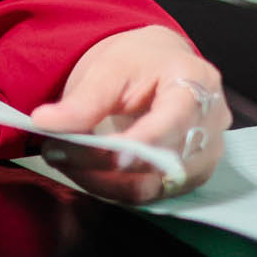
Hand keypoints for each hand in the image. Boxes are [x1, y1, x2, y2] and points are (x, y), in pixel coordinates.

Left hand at [29, 25, 229, 203]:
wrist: (157, 68)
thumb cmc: (139, 62)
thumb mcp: (110, 67)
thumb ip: (83, 100)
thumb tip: (46, 122)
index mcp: (197, 83)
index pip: (173, 121)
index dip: (139, 144)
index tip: (98, 152)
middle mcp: (210, 126)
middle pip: (159, 162)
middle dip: (102, 164)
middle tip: (55, 150)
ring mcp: (203, 157)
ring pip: (150, 186)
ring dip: (100, 180)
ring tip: (63, 158)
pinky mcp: (186, 179)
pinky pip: (146, 194)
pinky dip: (110, 185)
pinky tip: (84, 169)